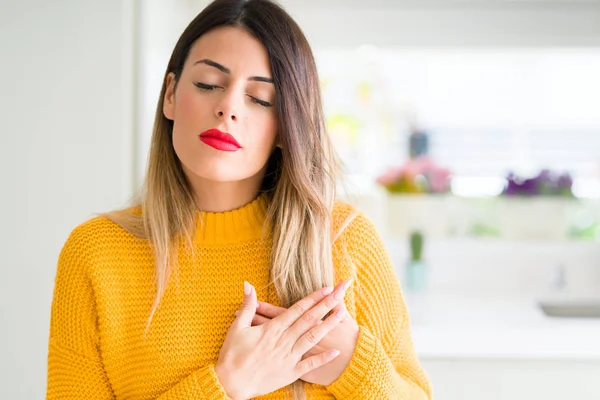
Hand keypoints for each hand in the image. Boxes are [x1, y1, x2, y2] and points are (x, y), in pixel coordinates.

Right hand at [238, 279, 358, 386]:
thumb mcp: (237, 327)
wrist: (231, 383)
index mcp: (273, 329)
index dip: (313, 298)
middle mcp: (284, 340)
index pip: (297, 309)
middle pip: (309, 320)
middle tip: (339, 293)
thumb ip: (247, 305)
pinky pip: (309, 364)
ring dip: (328, 325)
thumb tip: (247, 284)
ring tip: (342, 314)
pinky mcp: (290, 373)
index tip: (326, 288)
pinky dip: (323, 358)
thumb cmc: (232, 354)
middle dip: (325, 305)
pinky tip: (335, 351)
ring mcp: (289, 357)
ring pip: (312, 338)